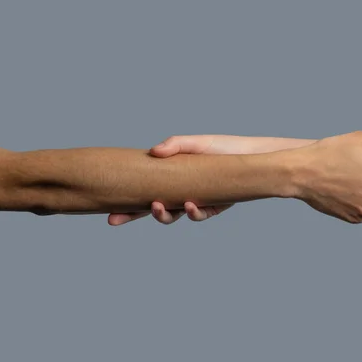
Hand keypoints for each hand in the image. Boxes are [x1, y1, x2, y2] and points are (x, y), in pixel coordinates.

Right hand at [107, 135, 244, 225]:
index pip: (142, 193)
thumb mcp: (196, 143)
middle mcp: (180, 191)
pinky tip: (189, 205)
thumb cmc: (222, 148)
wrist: (252, 156)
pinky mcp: (214, 206)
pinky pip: (200, 214)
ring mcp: (195, 200)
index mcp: (170, 178)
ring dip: (163, 214)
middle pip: (151, 208)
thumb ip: (175, 145)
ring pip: (174, 215)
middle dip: (132, 215)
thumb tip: (153, 151)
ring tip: (158, 205)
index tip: (109, 215)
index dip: (126, 206)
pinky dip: (193, 212)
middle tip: (115, 219)